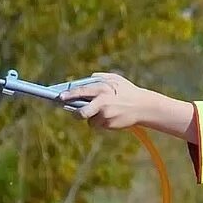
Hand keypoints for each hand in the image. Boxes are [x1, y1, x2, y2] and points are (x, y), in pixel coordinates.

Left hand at [58, 73, 198, 142]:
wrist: (143, 106)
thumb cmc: (127, 91)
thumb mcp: (115, 79)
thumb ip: (100, 77)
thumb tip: (84, 80)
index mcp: (102, 89)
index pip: (81, 92)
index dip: (69, 95)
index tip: (59, 97)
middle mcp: (103, 103)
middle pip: (81, 113)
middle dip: (75, 114)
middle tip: (74, 113)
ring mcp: (106, 115)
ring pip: (90, 120)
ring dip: (92, 117)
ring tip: (104, 112)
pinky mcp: (110, 125)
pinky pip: (99, 125)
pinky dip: (101, 121)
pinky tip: (111, 116)